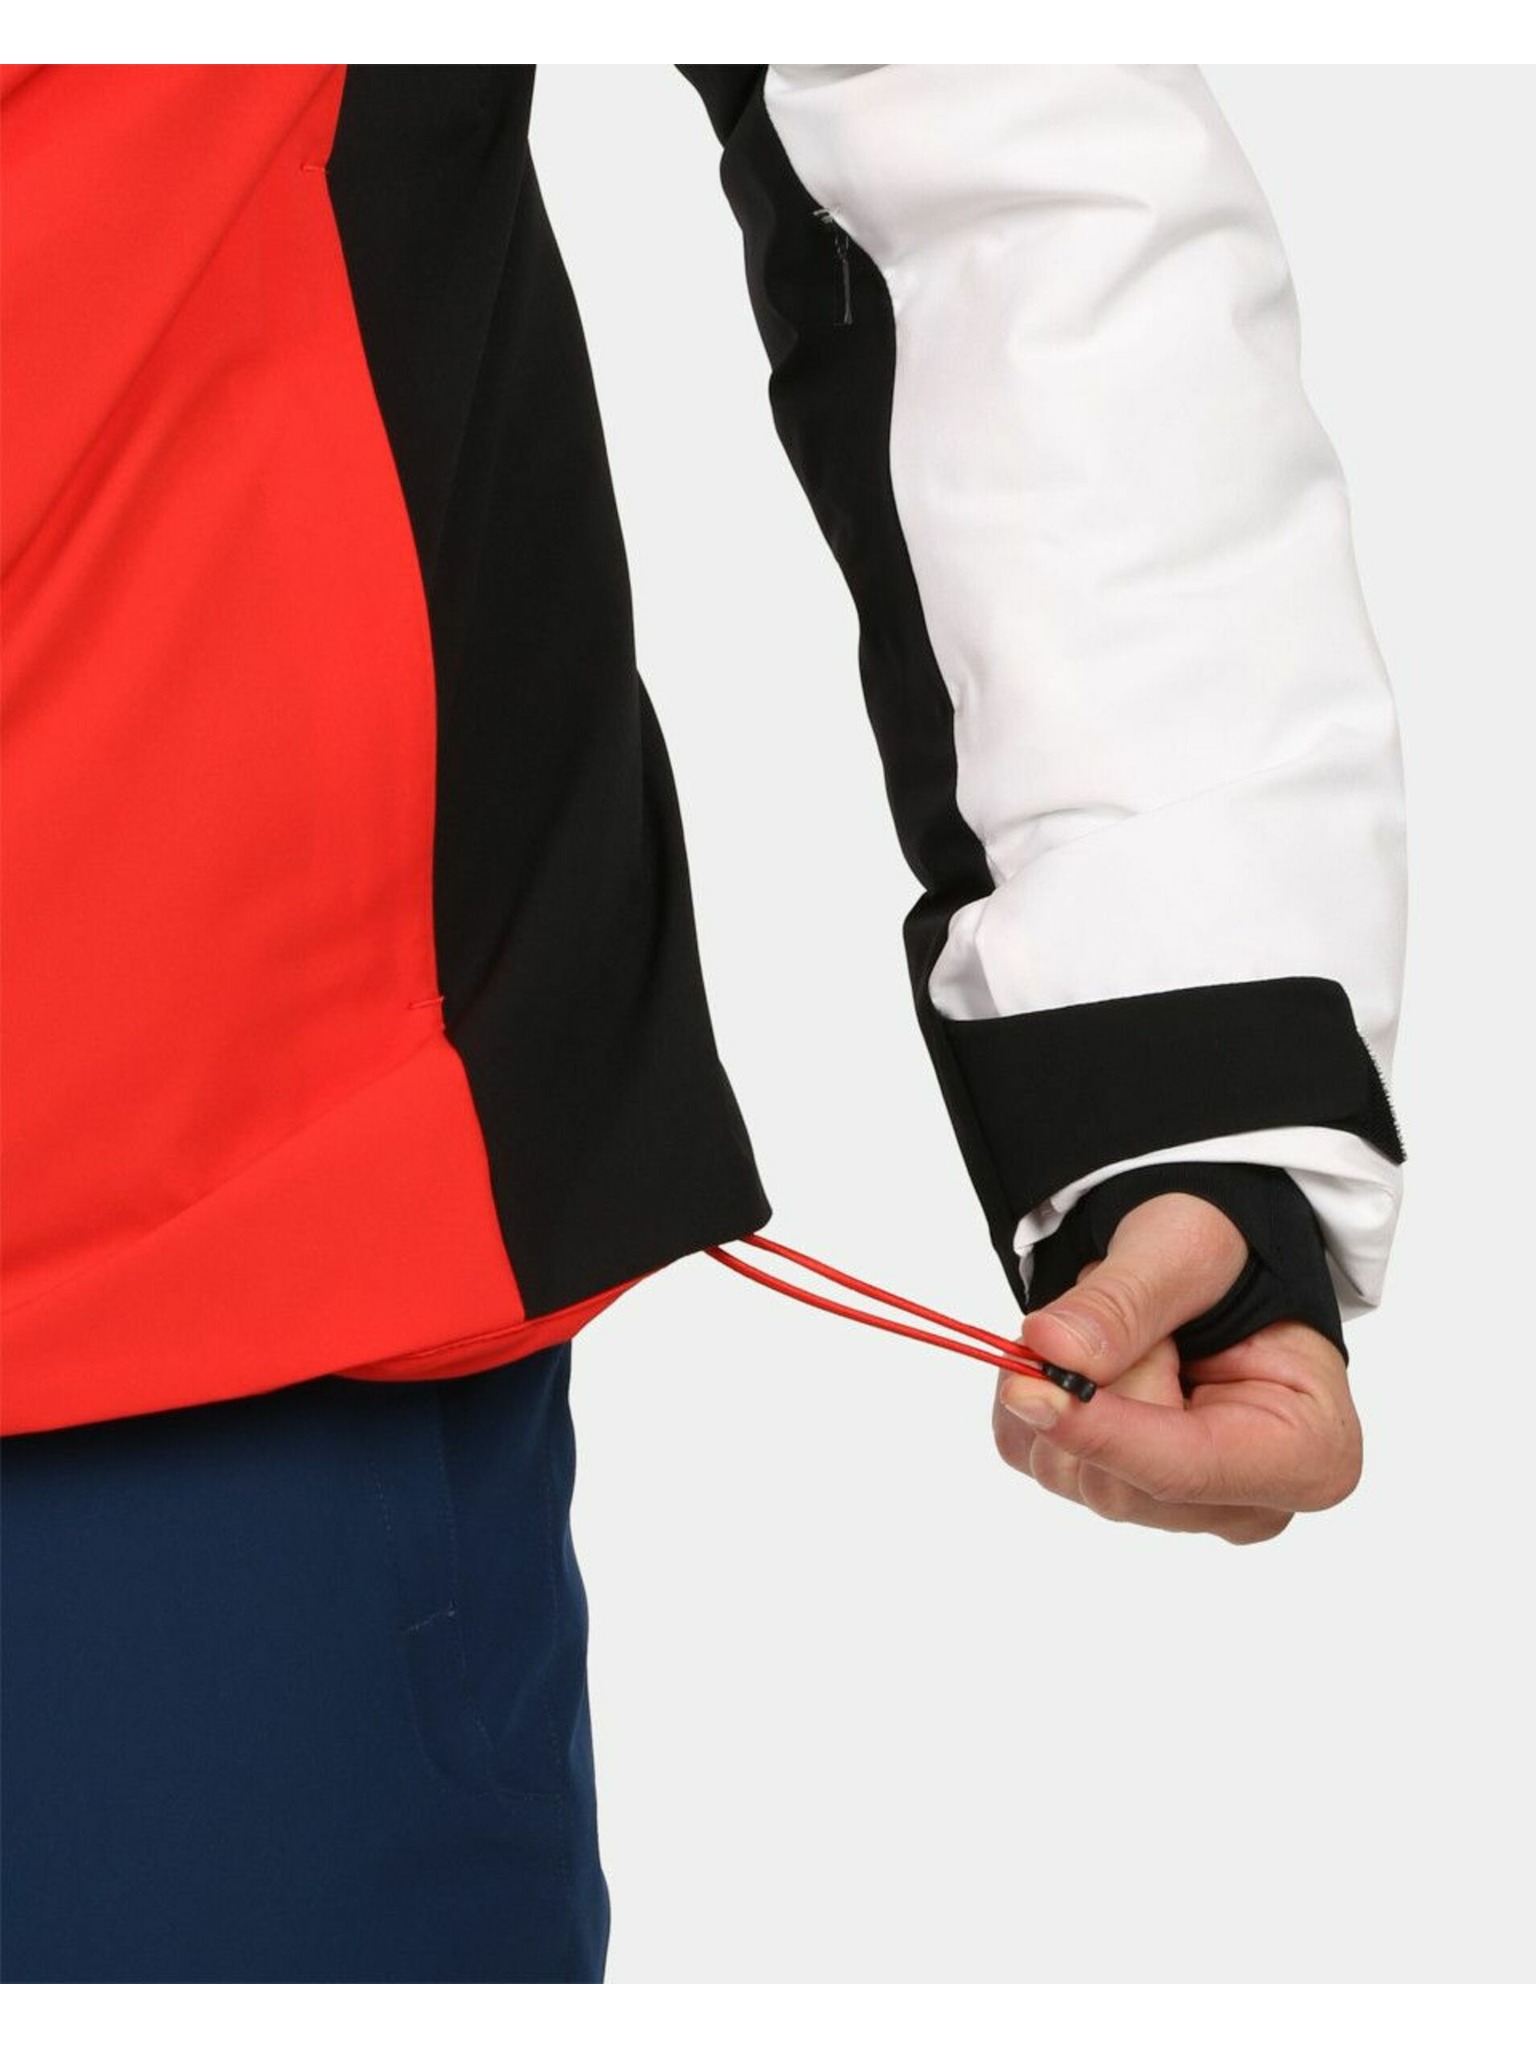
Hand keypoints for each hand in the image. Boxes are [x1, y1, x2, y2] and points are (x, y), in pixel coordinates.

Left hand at [992, 1194, 1361, 1542]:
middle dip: (1093, 1383)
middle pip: (1118, 1481)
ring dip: (1063, 1382)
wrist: (1209, 1268)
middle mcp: (1248, 1506)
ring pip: (1068, 1473)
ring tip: (1120, 1330)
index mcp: (1309, 1454)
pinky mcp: (1116, 1495)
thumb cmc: (1226, 1259)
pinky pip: (1034, 1457)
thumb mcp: (1186, 1249)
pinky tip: (1087, 1359)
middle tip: (1122, 1307)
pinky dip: (1035, 1399)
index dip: (1099, 1431)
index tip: (1028, 1389)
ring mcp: (1180, 1511)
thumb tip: (1053, 1351)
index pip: (1185, 1470)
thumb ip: (1124, 1301)